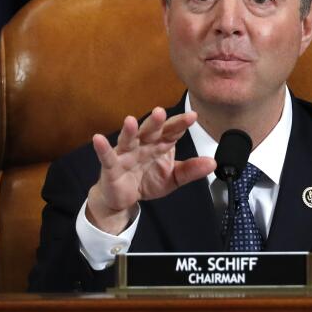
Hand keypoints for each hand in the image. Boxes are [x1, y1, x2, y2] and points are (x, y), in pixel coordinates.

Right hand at [85, 107, 216, 233]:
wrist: (125, 199)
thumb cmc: (148, 181)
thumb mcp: (174, 178)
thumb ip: (191, 170)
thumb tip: (213, 163)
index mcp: (160, 145)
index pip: (171, 132)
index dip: (180, 124)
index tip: (193, 116)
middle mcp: (143, 145)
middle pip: (150, 131)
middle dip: (155, 122)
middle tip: (161, 111)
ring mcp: (126, 154)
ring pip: (128, 140)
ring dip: (129, 130)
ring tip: (130, 120)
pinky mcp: (111, 166)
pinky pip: (107, 156)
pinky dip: (103, 148)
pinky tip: (98, 139)